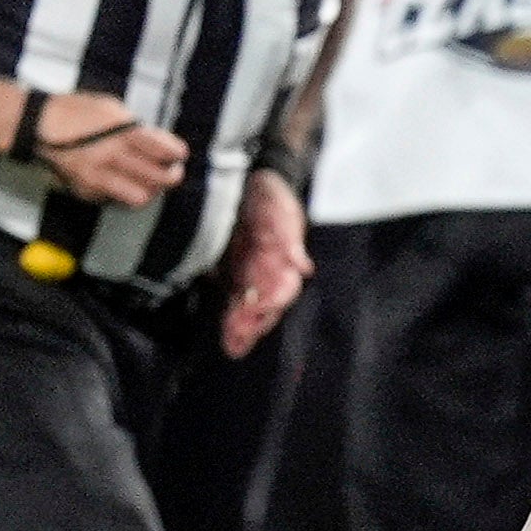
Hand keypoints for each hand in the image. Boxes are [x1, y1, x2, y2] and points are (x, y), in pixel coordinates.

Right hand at [30, 88, 184, 208]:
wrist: (36, 125)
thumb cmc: (74, 111)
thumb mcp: (111, 107)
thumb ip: (136, 127)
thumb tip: (158, 142)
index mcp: (123, 132)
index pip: (165, 151)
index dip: (177, 154)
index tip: (178, 154)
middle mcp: (113, 156)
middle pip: (160, 178)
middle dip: (172, 176)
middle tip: (172, 171)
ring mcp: (99, 177)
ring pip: (141, 197)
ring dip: (151, 190)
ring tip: (150, 181)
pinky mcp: (87, 190)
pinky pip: (117, 200)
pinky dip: (125, 193)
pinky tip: (123, 181)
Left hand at [218, 169, 311, 357]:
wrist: (254, 183)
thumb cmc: (273, 198)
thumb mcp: (282, 211)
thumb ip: (290, 238)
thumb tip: (304, 267)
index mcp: (284, 262)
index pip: (283, 290)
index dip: (272, 304)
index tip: (258, 313)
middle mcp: (272, 274)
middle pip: (266, 306)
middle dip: (253, 326)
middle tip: (237, 345)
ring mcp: (255, 276)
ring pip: (251, 308)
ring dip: (242, 328)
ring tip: (232, 347)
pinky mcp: (237, 273)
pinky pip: (236, 299)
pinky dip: (231, 316)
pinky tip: (226, 334)